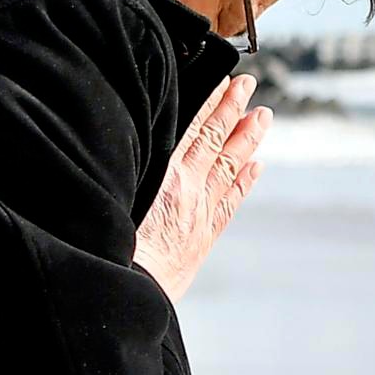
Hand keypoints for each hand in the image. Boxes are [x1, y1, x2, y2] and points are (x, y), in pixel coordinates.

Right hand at [134, 74, 268, 303]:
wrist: (127, 292)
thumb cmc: (112, 246)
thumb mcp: (118, 197)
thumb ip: (132, 169)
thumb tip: (132, 143)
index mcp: (164, 177)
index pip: (193, 130)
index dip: (210, 104)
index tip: (223, 82)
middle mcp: (188, 191)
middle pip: (216, 142)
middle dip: (233, 111)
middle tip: (249, 85)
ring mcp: (199, 214)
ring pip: (229, 168)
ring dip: (247, 140)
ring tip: (262, 116)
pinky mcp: (202, 238)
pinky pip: (230, 203)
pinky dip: (244, 182)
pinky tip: (256, 167)